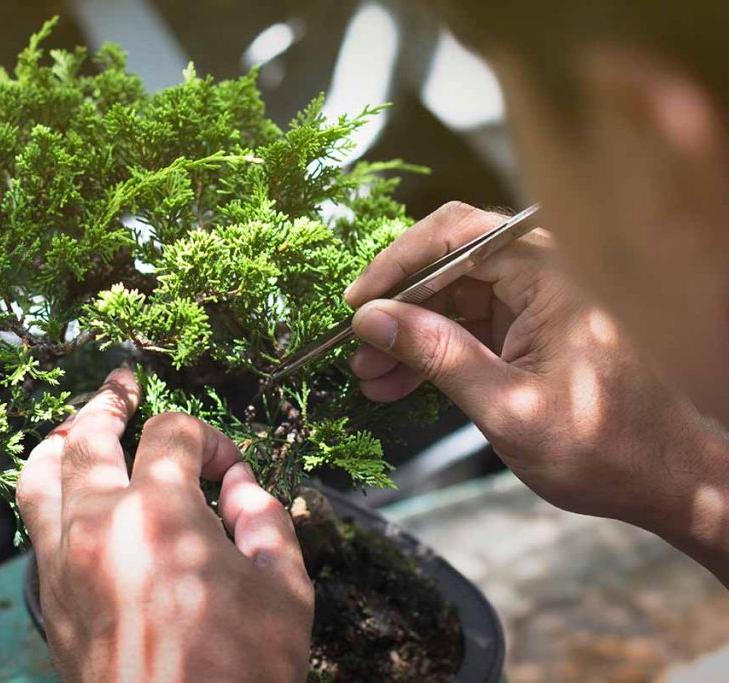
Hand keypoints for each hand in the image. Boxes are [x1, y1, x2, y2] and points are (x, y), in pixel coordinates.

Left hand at [16, 369, 313, 682]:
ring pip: (40, 474)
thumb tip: (243, 488)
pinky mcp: (49, 597)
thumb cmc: (236, 676)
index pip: (173, 434)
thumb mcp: (284, 593)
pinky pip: (33, 523)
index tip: (229, 470)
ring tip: (79, 426)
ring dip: (61, 440)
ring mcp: (63, 561)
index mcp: (161, 515)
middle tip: (123, 385)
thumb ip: (267, 522)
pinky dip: (47, 492)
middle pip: (89, 435)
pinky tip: (69, 493)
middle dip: (111, 402)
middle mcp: (98, 525)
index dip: (208, 438)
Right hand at [345, 202, 728, 546]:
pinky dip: (433, 353)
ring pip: (451, 299)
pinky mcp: (529, 330)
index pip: (455, 236)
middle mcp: (544, 274)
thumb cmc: (603, 446)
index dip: (396, 264)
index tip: (355, 304)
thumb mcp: (506, 406)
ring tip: (368, 375)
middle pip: (447, 264)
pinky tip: (396, 384)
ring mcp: (536, 302)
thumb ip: (437, 354)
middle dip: (396, 308)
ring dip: (408, 336)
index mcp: (551, 274)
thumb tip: (371, 319)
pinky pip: (467, 326)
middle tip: (355, 349)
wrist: (666, 481)